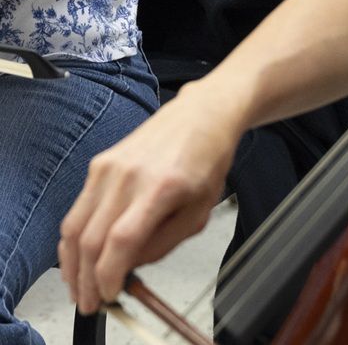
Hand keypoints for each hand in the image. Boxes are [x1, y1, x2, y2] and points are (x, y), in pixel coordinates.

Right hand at [58, 84, 240, 313]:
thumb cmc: (208, 158)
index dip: (108, 276)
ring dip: (71, 265)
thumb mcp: (201, 209)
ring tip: (79, 288)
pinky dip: (73, 239)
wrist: (203, 114)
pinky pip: (77, 209)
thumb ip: (164, 244)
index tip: (108, 297)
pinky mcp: (99, 162)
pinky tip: (79, 257)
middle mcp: (130, 175)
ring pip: (74, 227)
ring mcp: (110, 166)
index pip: (121, 242)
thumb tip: (127, 269)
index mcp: (163, 186)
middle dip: (85, 281)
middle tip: (89, 303)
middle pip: (90, 240)